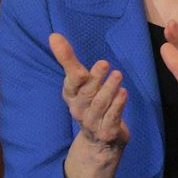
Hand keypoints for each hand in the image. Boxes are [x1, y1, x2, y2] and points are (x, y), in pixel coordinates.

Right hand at [48, 32, 129, 153]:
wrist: (98, 142)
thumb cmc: (89, 103)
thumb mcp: (79, 82)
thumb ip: (68, 59)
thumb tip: (54, 35)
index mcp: (71, 95)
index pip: (70, 84)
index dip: (74, 76)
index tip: (80, 69)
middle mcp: (79, 109)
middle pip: (87, 93)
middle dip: (95, 79)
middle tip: (105, 64)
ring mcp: (93, 122)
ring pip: (100, 104)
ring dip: (109, 89)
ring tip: (118, 75)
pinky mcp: (107, 132)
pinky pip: (112, 117)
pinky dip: (118, 105)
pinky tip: (124, 93)